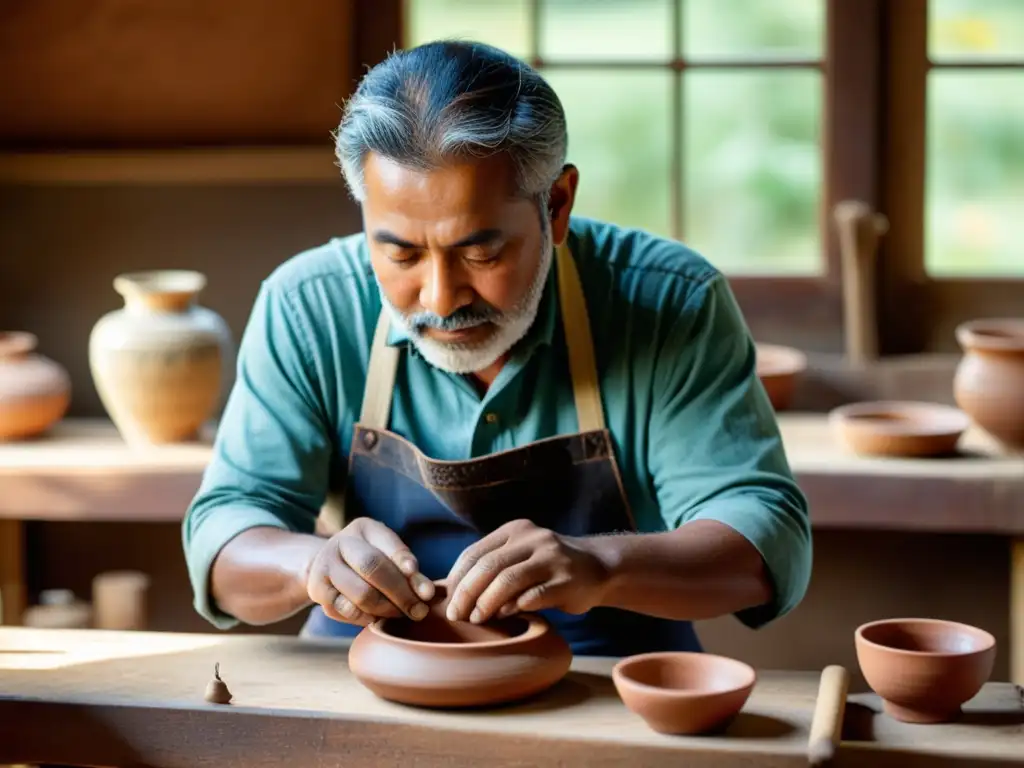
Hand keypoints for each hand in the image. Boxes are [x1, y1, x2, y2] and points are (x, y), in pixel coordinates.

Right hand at [304, 517, 434, 625]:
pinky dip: (365, 618)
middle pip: (373, 568)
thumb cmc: (369, 559)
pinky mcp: (316, 590)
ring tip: (401, 614)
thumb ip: (409, 571)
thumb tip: (427, 594)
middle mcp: (341, 542)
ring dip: (386, 609)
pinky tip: (377, 618)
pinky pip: (346, 611)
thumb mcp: (389, 555)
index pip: (389, 544)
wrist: (327, 565)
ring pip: (361, 594)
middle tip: (419, 611)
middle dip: (401, 594)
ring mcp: (325, 565)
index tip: (426, 588)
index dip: (406, 563)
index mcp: (363, 528)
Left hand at [444, 519, 609, 623]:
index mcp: (514, 531)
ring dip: (487, 603)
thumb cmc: (547, 568)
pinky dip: (514, 608)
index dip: (457, 580)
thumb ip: (493, 567)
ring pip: (508, 580)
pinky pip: (533, 596)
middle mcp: (533, 539)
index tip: (448, 602)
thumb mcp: (520, 556)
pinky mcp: (566, 580)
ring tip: (478, 619)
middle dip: (466, 594)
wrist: (598, 568)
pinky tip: (506, 615)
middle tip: (456, 616)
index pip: (474, 553)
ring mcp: (551, 558)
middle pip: (488, 566)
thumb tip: (452, 593)